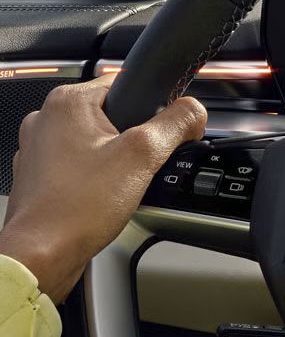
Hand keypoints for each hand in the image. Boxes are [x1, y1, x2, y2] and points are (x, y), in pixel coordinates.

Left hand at [0, 74, 207, 301]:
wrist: (42, 252)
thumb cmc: (78, 207)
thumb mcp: (143, 157)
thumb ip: (175, 125)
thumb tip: (194, 109)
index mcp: (68, 103)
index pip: (126, 83)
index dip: (155, 106)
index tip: (163, 133)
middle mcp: (46, 119)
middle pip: (113, 115)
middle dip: (135, 139)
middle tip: (141, 166)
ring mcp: (38, 147)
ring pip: (96, 141)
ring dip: (115, 159)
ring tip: (120, 185)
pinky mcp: (39, 173)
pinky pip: (79, 164)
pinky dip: (95, 177)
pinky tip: (102, 197)